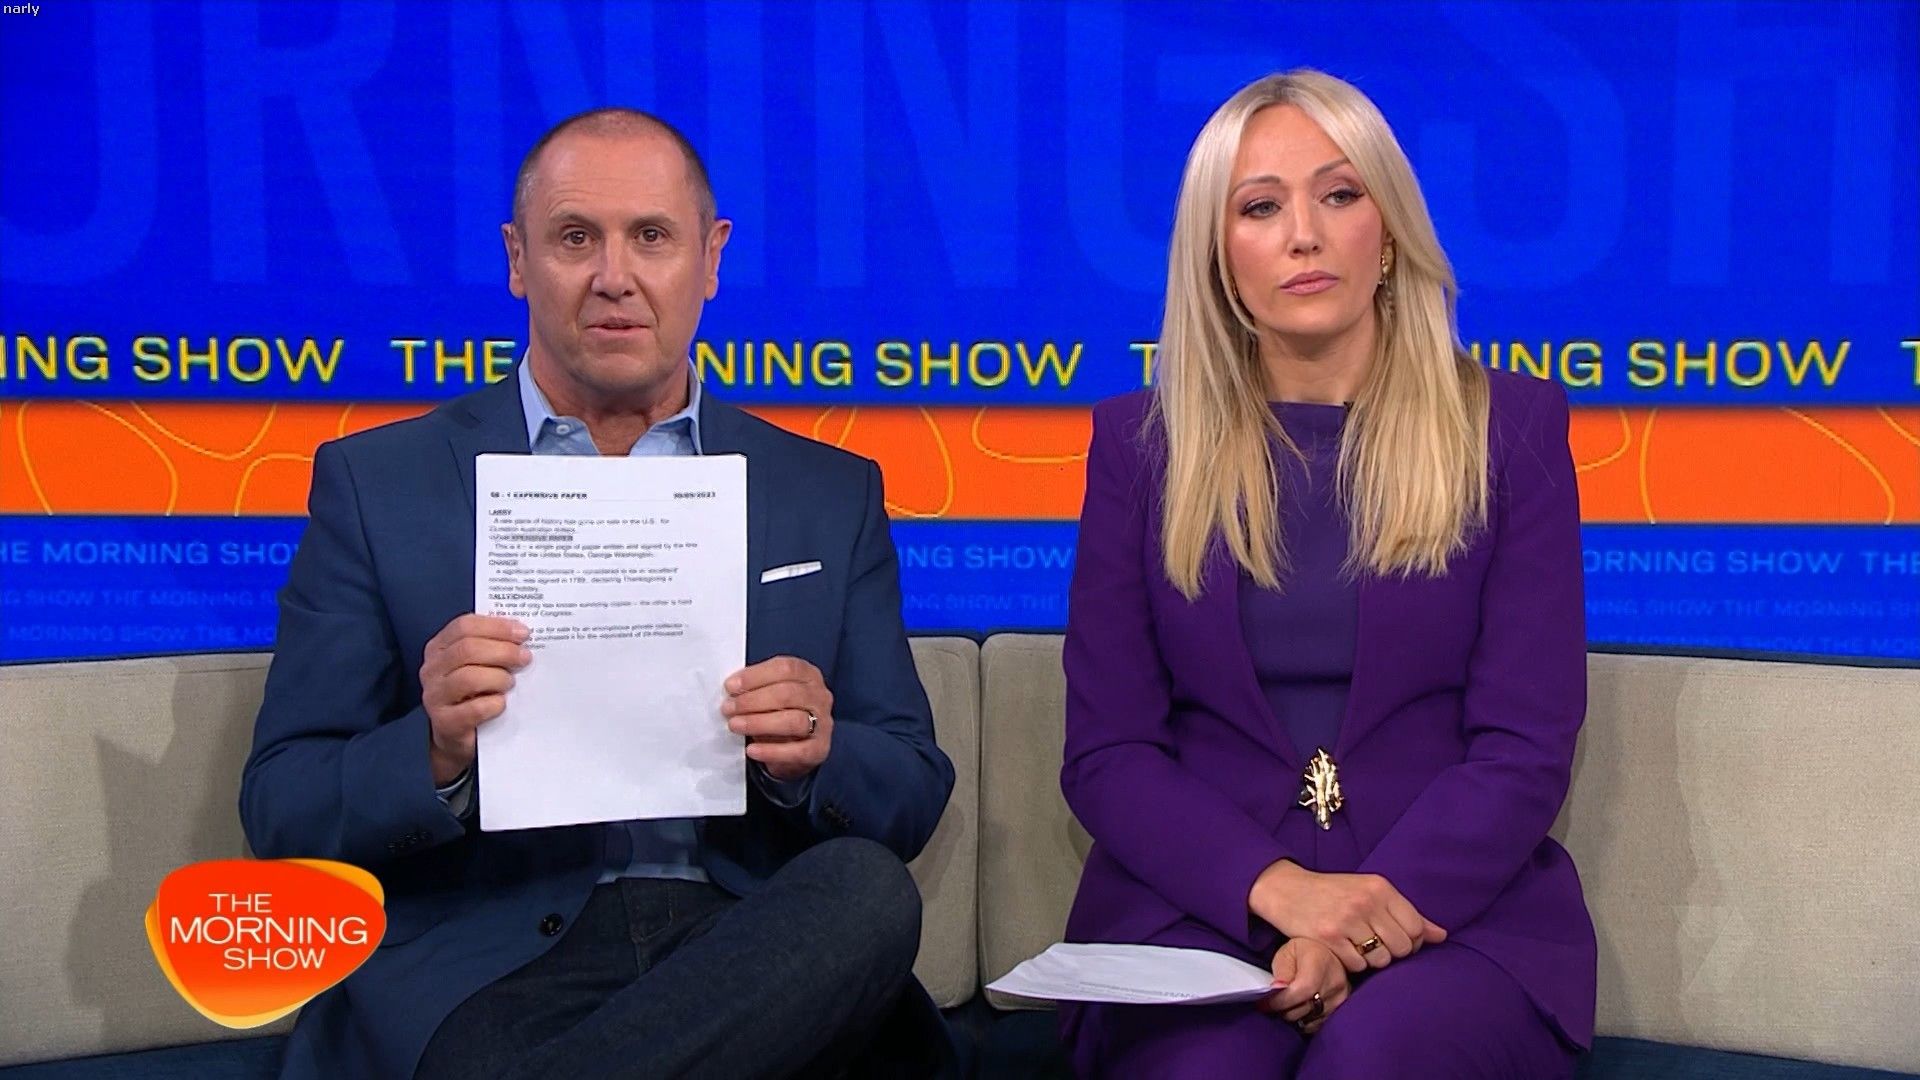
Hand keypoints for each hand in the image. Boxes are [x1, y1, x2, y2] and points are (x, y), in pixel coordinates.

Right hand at [420, 614, 529, 784]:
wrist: (460, 735)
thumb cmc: (474, 693)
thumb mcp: (480, 664)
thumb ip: (493, 646)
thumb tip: (522, 635)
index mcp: (440, 647)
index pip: (464, 626)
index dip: (496, 627)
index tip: (523, 633)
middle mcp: (432, 669)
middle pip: (467, 650)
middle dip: (503, 651)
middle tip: (525, 658)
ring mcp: (435, 696)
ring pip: (468, 678)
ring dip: (498, 678)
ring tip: (511, 683)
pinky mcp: (445, 722)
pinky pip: (474, 709)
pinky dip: (494, 704)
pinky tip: (502, 703)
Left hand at [723, 656, 833, 781]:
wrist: (794, 749)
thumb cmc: (778, 713)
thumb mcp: (770, 694)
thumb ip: (755, 688)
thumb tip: (731, 690)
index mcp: (808, 675)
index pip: (785, 668)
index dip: (755, 676)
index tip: (731, 686)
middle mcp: (820, 697)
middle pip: (788, 693)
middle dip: (752, 701)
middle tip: (728, 708)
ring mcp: (823, 723)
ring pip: (793, 721)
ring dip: (758, 723)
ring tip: (735, 725)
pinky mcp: (819, 749)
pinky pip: (797, 751)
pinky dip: (771, 751)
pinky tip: (751, 750)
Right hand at [1249, 860, 1445, 972]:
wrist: (1286, 890)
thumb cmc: (1333, 893)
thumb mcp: (1370, 893)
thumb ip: (1406, 913)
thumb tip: (1441, 936)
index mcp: (1380, 888)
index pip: (1417, 928)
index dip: (1410, 941)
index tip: (1394, 939)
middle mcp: (1366, 902)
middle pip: (1402, 947)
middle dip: (1392, 953)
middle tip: (1374, 945)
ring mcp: (1347, 920)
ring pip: (1382, 960)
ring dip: (1372, 960)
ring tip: (1357, 946)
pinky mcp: (1329, 937)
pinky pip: (1358, 965)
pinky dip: (1353, 964)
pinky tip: (1342, 950)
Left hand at [1257, 937, 1349, 1034]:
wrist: (1327, 954)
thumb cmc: (1303, 951)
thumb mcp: (1287, 953)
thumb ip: (1282, 973)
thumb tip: (1277, 991)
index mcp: (1320, 962)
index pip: (1302, 990)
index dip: (1281, 1001)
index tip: (1265, 1004)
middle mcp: (1335, 981)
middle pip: (1305, 1009)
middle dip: (1284, 1010)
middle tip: (1271, 1006)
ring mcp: (1341, 997)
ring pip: (1311, 1019)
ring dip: (1294, 1016)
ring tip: (1285, 1006)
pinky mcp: (1342, 1008)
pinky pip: (1319, 1024)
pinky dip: (1305, 1020)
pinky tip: (1298, 1009)